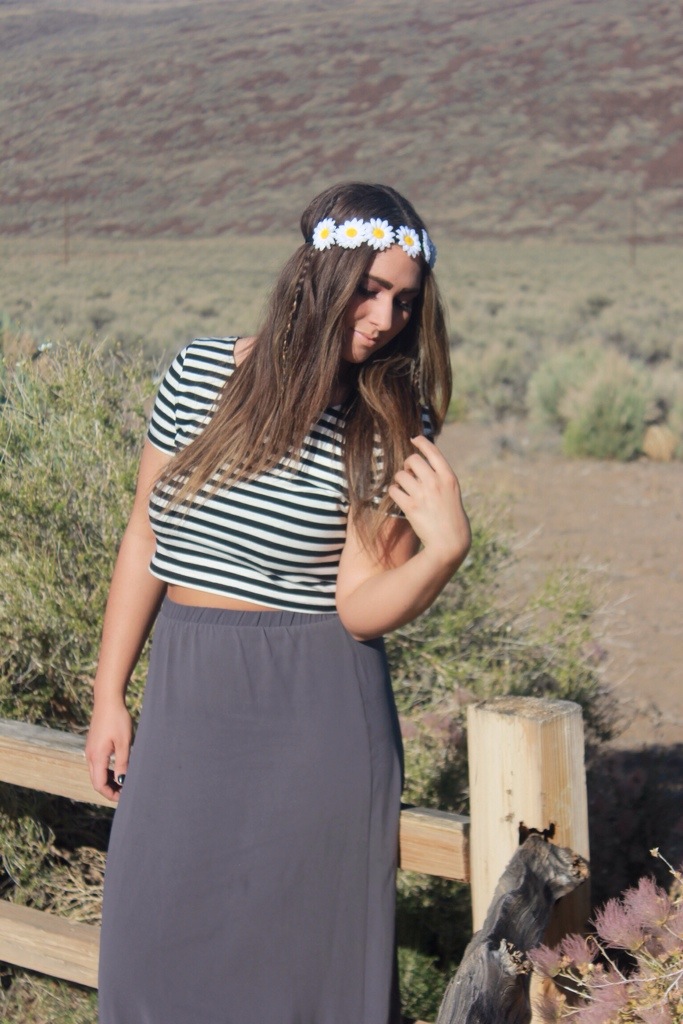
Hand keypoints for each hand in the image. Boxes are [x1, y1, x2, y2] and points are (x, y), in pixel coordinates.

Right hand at [85, 698, 132, 801]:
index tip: (123, 797)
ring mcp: (90, 750)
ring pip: (96, 773)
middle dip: (109, 789)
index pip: (99, 784)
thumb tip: (122, 781)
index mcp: (97, 757)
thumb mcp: (124, 742)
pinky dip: (106, 771)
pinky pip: (97, 764)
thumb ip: (122, 763)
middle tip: (125, 792)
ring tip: (123, 783)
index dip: (110, 794)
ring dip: (108, 780)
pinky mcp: (93, 744)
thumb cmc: (118, 719)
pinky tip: (118, 769)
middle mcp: (90, 756)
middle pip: (96, 781)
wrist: (108, 700)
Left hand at [388, 435, 470, 571]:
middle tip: (409, 473)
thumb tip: (420, 466)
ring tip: (405, 489)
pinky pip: (394, 490)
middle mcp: (436, 483)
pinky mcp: (410, 507)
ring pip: (401, 475)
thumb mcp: (452, 494)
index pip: (433, 451)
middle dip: (408, 465)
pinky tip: (399, 498)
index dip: (421, 442)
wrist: (450, 543)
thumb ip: (440, 479)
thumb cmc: (452, 520)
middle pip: (413, 460)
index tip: (414, 439)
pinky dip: (394, 493)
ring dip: (400, 480)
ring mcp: (423, 494)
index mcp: (449, 478)